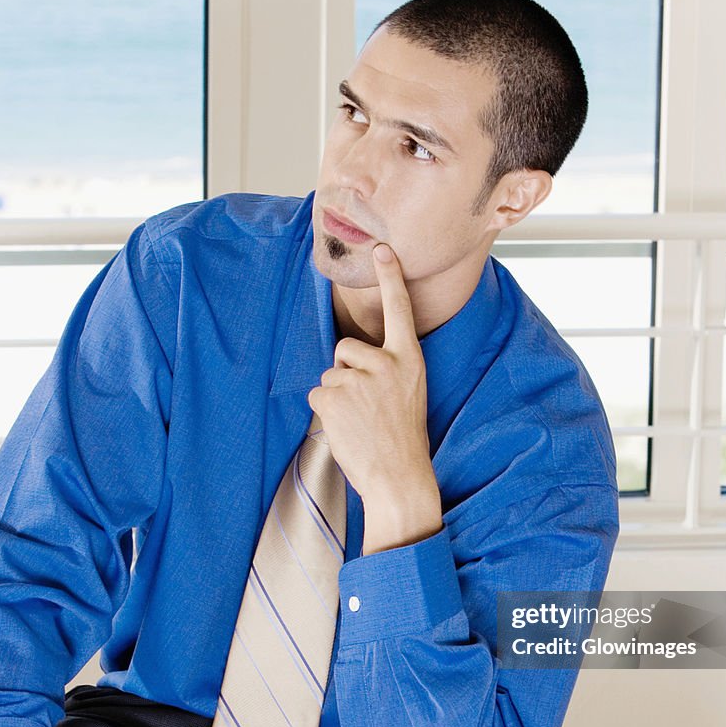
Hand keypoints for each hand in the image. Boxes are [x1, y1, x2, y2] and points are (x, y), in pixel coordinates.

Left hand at [308, 243, 441, 552]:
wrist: (399, 477)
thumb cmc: (403, 438)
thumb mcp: (409, 393)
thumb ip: (388, 369)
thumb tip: (350, 357)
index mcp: (408, 359)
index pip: (399, 309)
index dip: (390, 277)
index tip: (381, 248)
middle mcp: (385, 363)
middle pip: (345, 348)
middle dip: (347, 372)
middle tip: (367, 406)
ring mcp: (358, 379)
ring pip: (329, 374)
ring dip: (336, 396)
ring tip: (359, 421)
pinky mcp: (333, 397)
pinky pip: (316, 394)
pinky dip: (325, 412)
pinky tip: (346, 428)